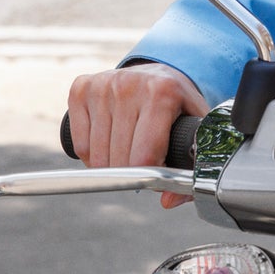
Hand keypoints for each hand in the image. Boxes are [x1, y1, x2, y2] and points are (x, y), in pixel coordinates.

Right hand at [66, 63, 206, 207]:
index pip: (144, 155)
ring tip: (127, 156)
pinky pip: (79, 144)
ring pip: (96, 155)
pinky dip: (91, 156)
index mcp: (162, 92)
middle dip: (131, 173)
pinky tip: (108, 147)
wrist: (158, 73)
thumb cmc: (178, 106)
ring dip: (110, 167)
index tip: (158, 171)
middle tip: (144, 164)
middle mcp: (130, 85)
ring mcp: (102, 85)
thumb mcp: (195, 129)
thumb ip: (192, 167)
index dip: (150, 174)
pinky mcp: (81, 89)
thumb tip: (167, 200)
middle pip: (119, 159)